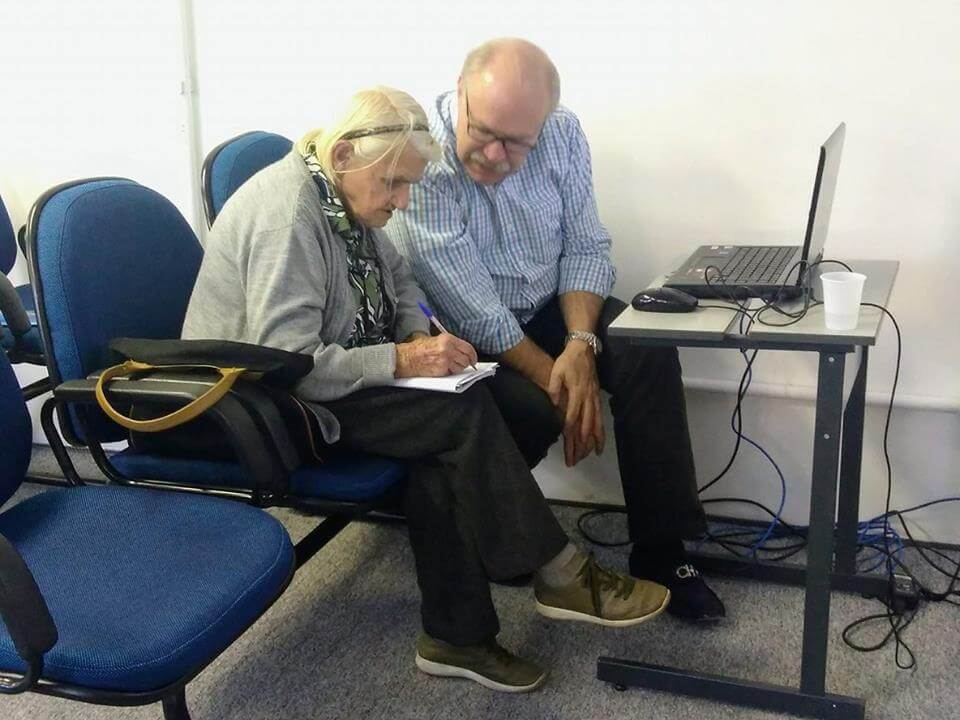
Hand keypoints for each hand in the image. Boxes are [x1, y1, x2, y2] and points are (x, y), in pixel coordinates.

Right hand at [395, 334, 477, 377]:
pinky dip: (451, 372)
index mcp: (448, 339)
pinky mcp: (442, 369)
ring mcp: (446, 359)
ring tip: (449, 365)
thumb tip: (462, 351)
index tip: (473, 359)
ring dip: (458, 368)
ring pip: (461, 367)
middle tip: (463, 364)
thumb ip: (450, 344)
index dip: (473, 355)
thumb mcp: (435, 340)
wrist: (407, 358)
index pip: (468, 347)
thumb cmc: (418, 350)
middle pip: (466, 358)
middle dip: (466, 363)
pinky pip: (453, 372)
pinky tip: (444, 369)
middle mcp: (448, 348)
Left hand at [547, 340, 604, 466]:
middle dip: (583, 441)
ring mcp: (594, 397)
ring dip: (597, 439)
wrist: (583, 349)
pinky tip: (600, 439)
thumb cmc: (568, 361)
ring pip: (597, 422)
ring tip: (596, 453)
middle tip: (579, 456)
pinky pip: (601, 417)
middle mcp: (588, 397)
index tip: (567, 441)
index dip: (570, 428)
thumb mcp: (556, 370)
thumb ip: (554, 387)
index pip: (573, 414)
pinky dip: (601, 429)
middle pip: (587, 423)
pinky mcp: (597, 397)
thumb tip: (554, 403)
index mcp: (577, 391)